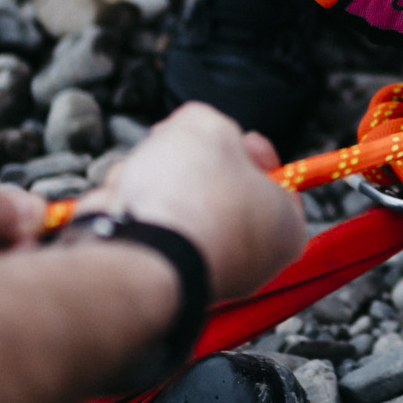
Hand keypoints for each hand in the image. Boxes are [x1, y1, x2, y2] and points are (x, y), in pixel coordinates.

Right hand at [74, 103, 304, 299]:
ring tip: (141, 176)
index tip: (239, 137)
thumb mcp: (208, 127)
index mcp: (284, 231)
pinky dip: (124, 211)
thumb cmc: (192, 196)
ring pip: (172, 209)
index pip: (281, 187)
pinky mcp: (153, 279)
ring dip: (149, 181)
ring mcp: (199, 276)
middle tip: (176, 148)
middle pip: (218, 195)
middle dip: (189, 164)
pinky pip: (140, 231)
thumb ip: (206, 123)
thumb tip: (191, 129)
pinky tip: (118, 204)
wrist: (141, 253)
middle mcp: (248, 264)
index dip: (256, 153)